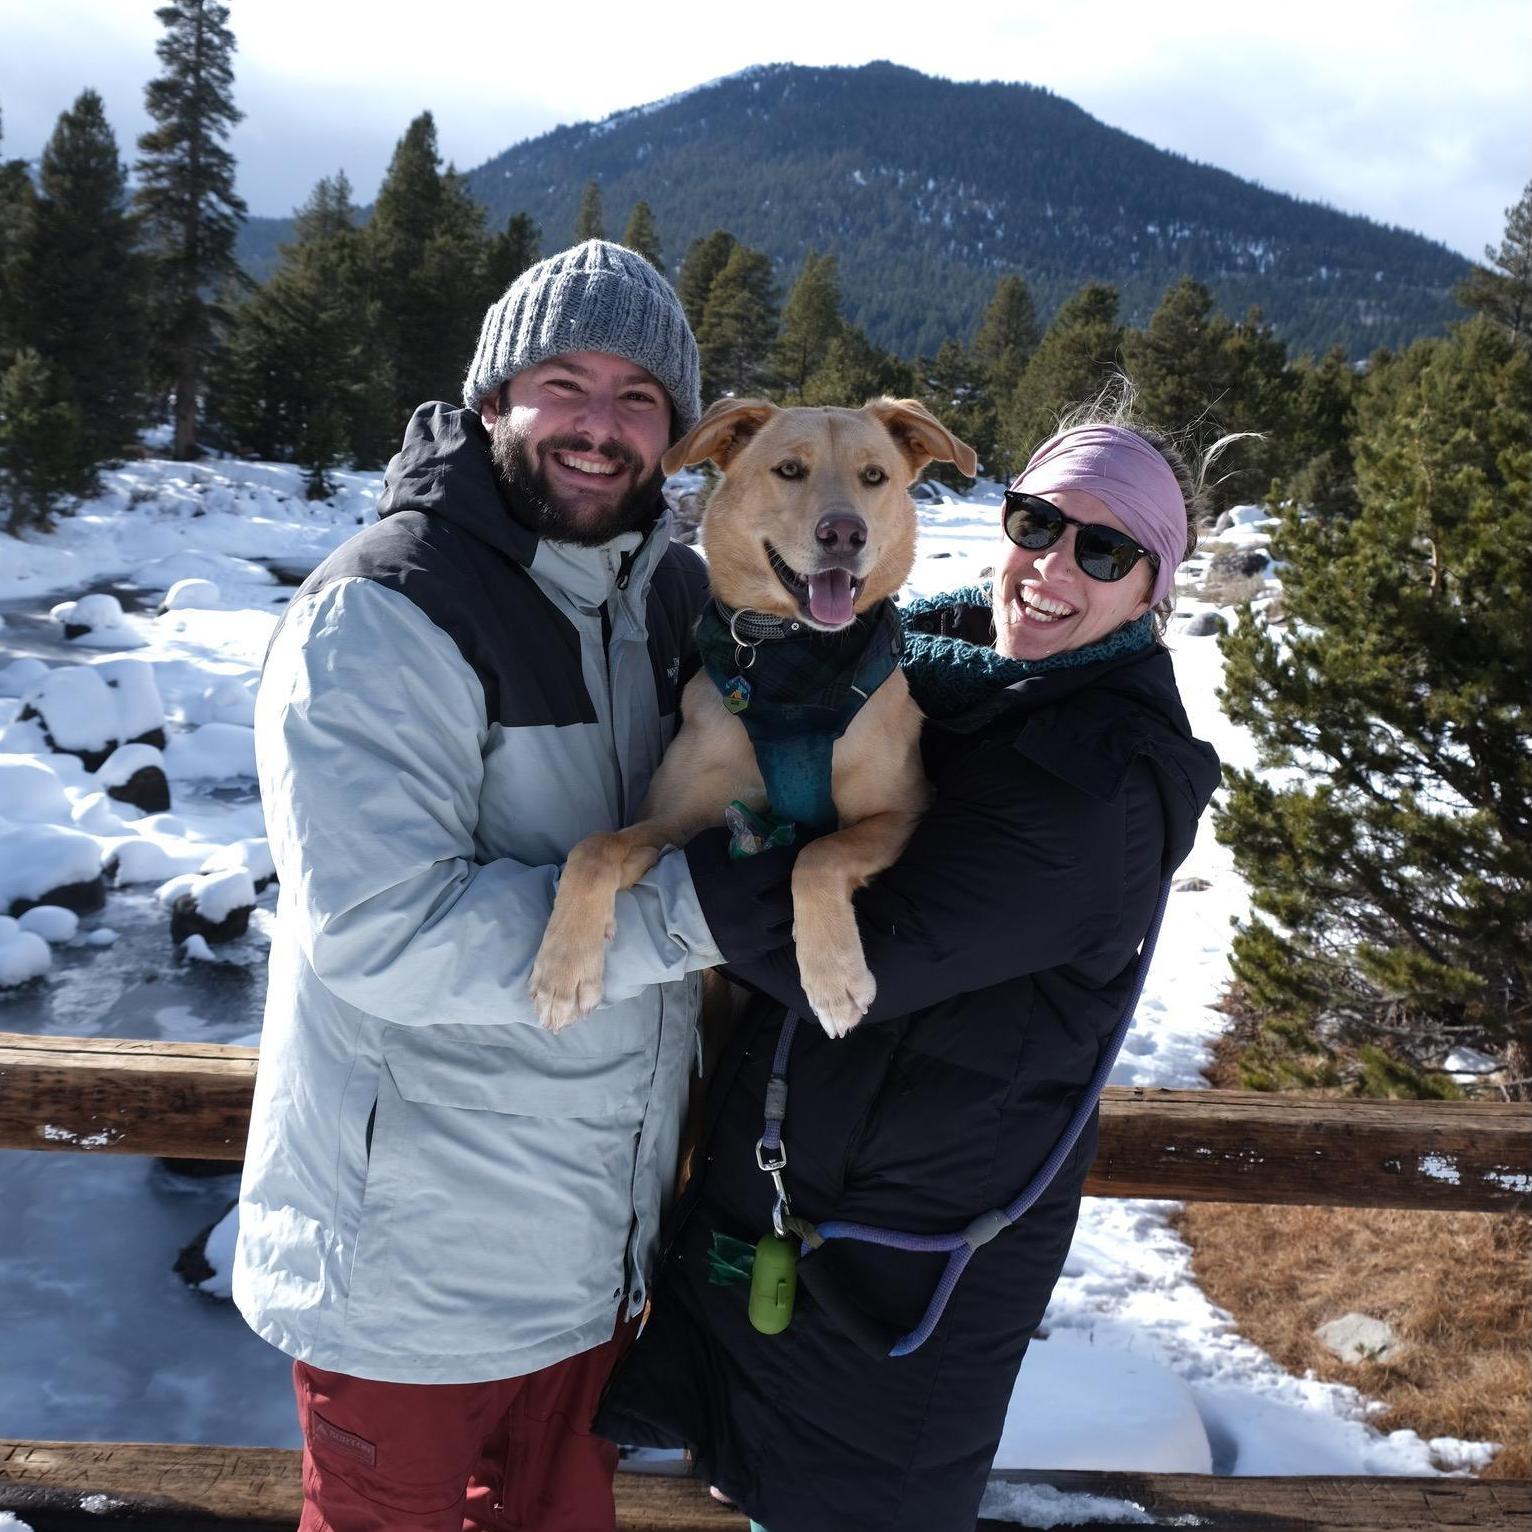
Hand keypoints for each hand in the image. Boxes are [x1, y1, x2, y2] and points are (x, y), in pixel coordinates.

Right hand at [684, 826, 797, 963]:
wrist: (662, 920)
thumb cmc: (684, 878)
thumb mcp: (704, 846)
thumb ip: (732, 835)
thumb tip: (759, 831)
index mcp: (738, 884)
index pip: (779, 864)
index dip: (792, 851)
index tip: (797, 844)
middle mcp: (750, 914)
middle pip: (791, 897)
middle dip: (796, 882)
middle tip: (798, 872)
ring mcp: (750, 938)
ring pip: (789, 923)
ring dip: (791, 907)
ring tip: (789, 896)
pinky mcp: (748, 954)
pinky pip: (775, 941)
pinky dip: (778, 927)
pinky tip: (774, 917)